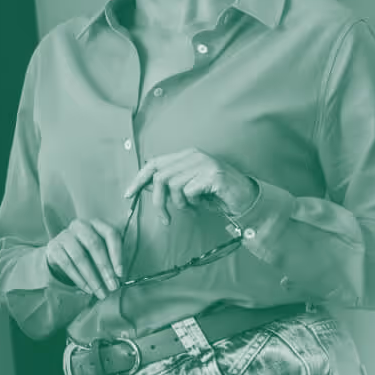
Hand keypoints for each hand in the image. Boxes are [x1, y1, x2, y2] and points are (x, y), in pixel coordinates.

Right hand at [46, 218, 123, 298]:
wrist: (61, 254)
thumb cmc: (88, 253)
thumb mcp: (102, 252)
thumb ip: (112, 260)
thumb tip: (119, 278)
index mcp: (96, 224)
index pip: (111, 234)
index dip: (117, 254)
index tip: (120, 274)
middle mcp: (80, 226)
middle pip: (94, 244)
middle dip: (105, 268)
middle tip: (112, 287)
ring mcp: (65, 235)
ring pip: (80, 256)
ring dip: (92, 277)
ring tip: (100, 292)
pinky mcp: (54, 247)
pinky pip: (67, 264)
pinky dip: (79, 279)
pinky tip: (87, 289)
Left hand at [123, 149, 258, 224]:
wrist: (246, 199)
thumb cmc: (216, 195)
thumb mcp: (188, 189)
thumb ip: (169, 183)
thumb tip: (145, 185)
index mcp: (186, 155)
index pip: (154, 163)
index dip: (138, 179)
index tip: (128, 195)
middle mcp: (194, 156)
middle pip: (160, 177)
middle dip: (159, 202)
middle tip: (165, 219)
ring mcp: (204, 163)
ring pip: (173, 186)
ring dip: (181, 204)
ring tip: (194, 208)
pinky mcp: (212, 174)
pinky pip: (189, 192)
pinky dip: (194, 204)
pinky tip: (205, 204)